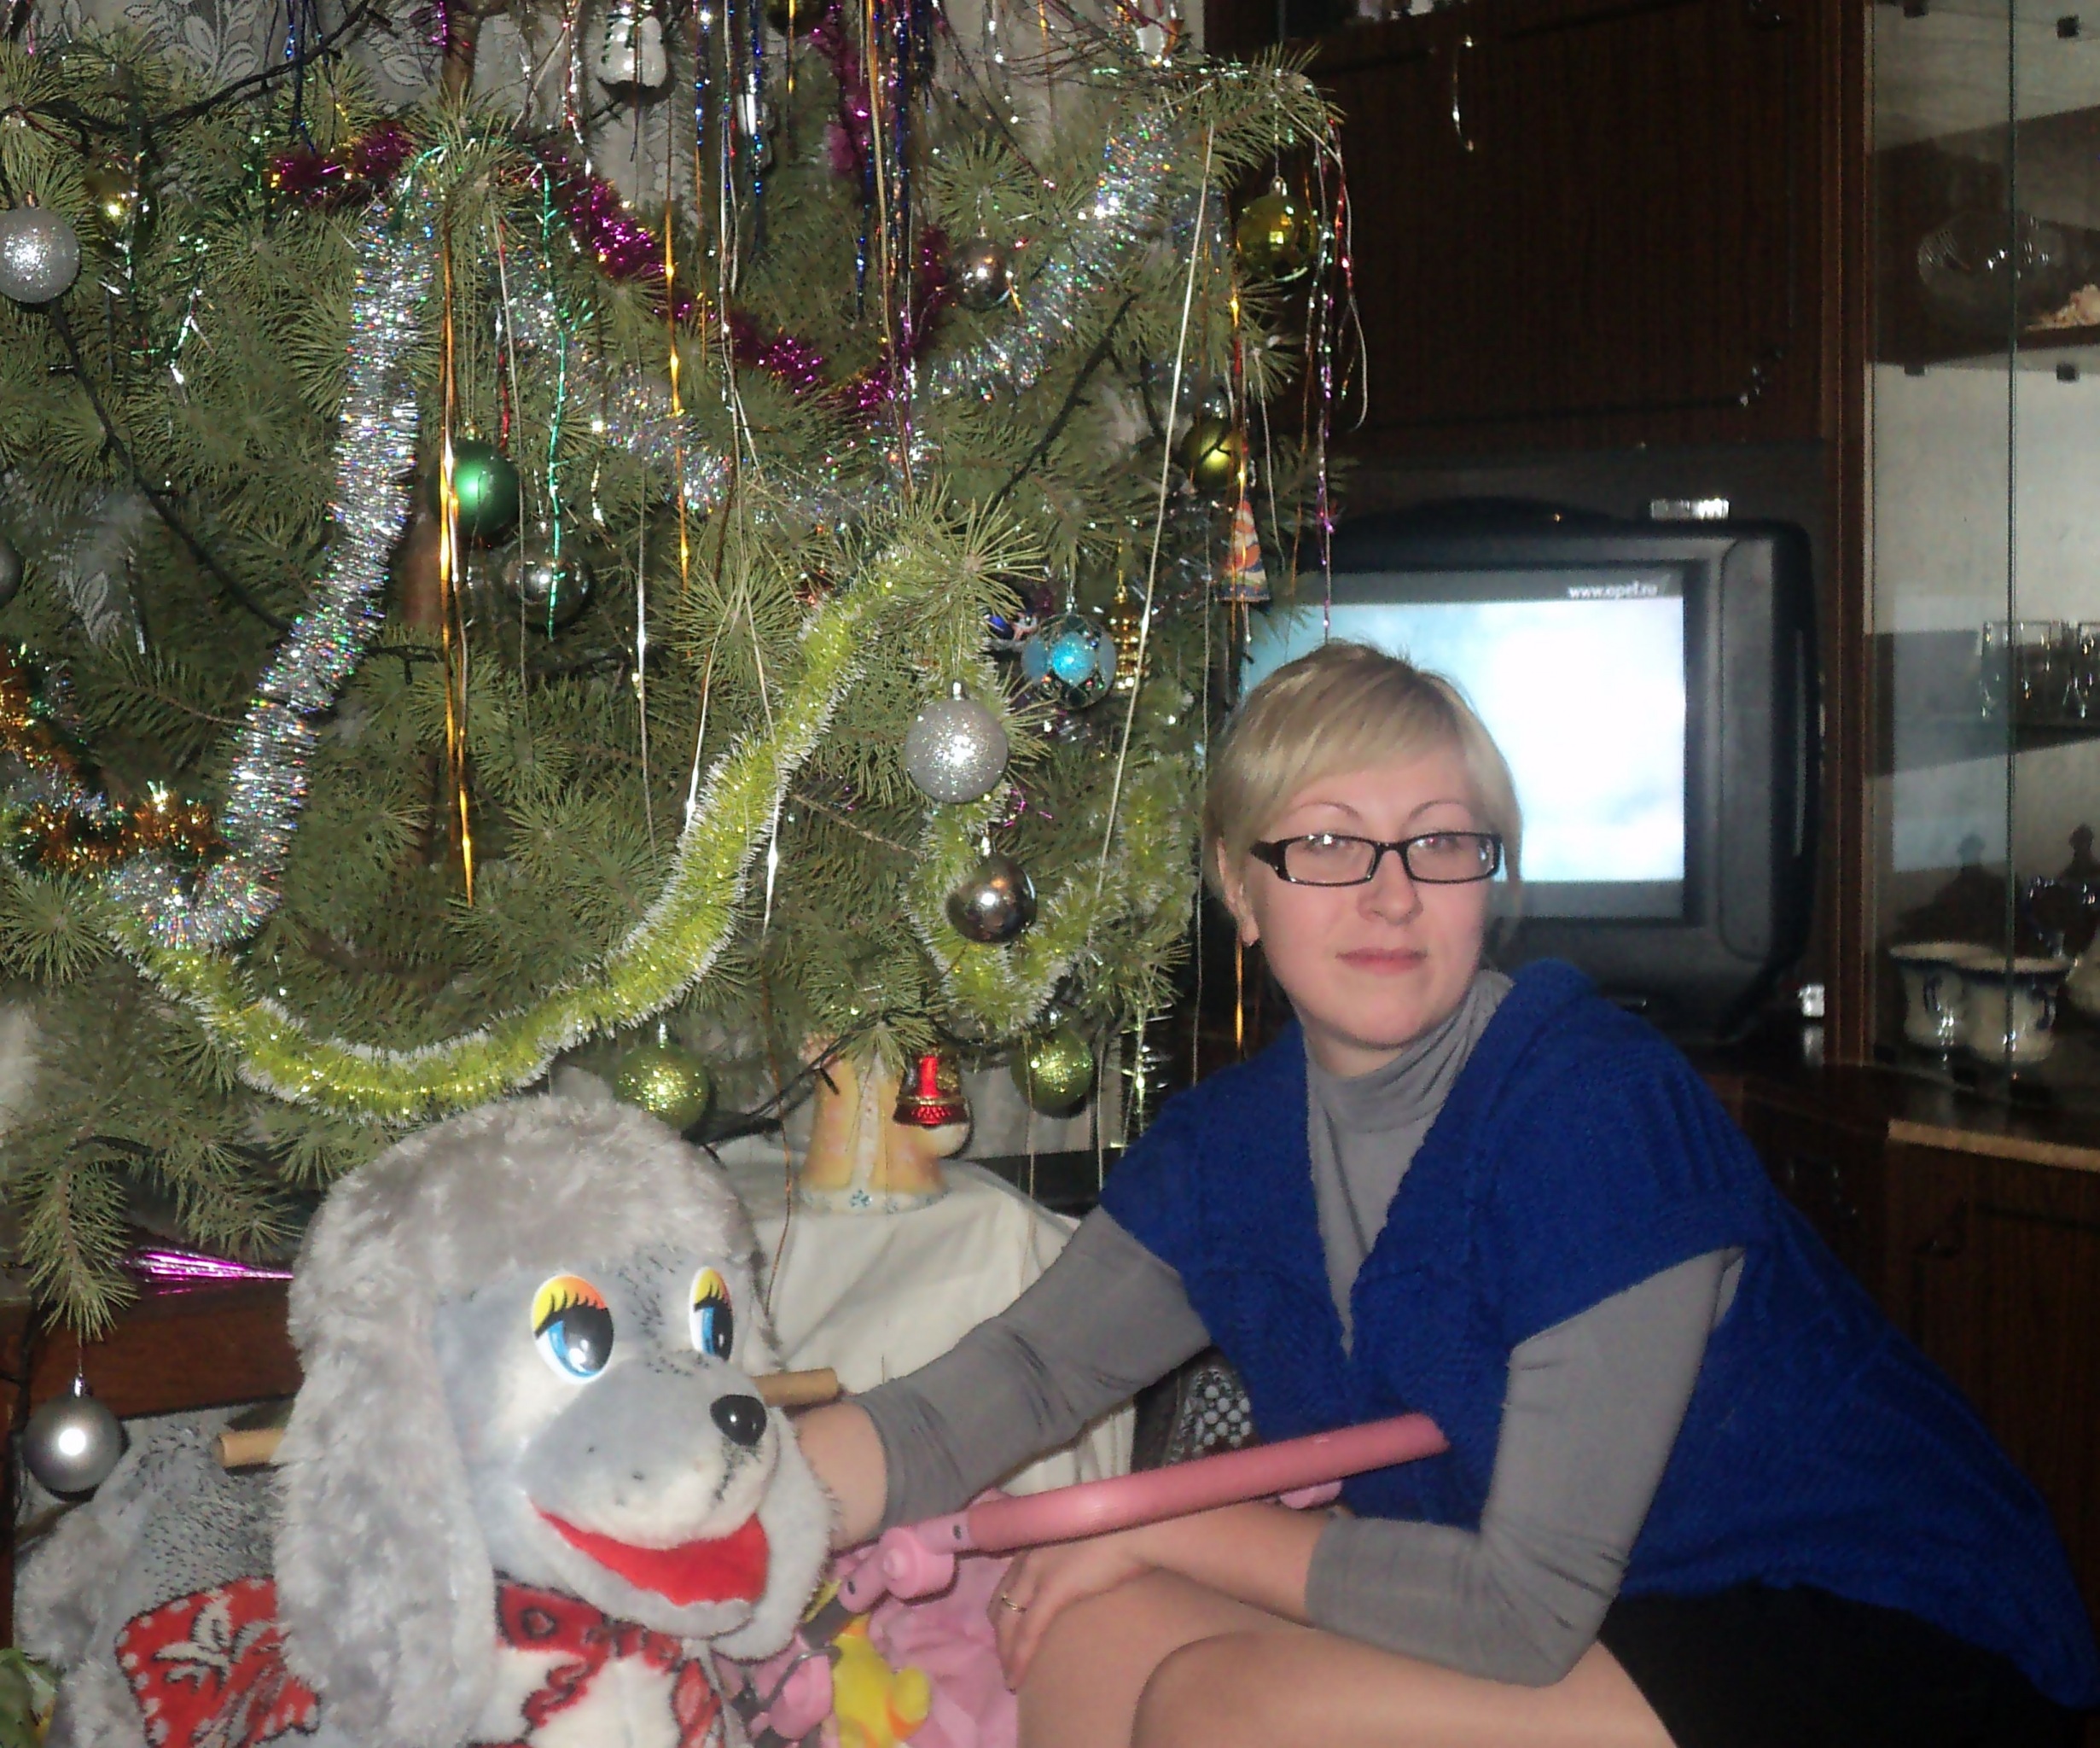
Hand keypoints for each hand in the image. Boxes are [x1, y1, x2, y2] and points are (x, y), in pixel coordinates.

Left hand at [989, 1525, 1158, 1688]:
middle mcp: (1029, 1555)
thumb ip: (1071, 1558)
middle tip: (1008, 1659)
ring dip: (1005, 1652)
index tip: (1008, 1632)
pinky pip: (1027, 1631)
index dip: (1003, 1610)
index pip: (1007, 1582)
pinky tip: (1016, 1678)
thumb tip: (1078, 1578)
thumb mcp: (1084, 1542)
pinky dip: (1019, 1657)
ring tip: (1011, 1678)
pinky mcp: (1052, 1590)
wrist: (1137, 1529)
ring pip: (1008, 1620)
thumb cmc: (1122, 1534)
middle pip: (1000, 1603)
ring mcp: (1037, 1571)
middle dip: (1000, 1635)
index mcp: (1036, 1542)